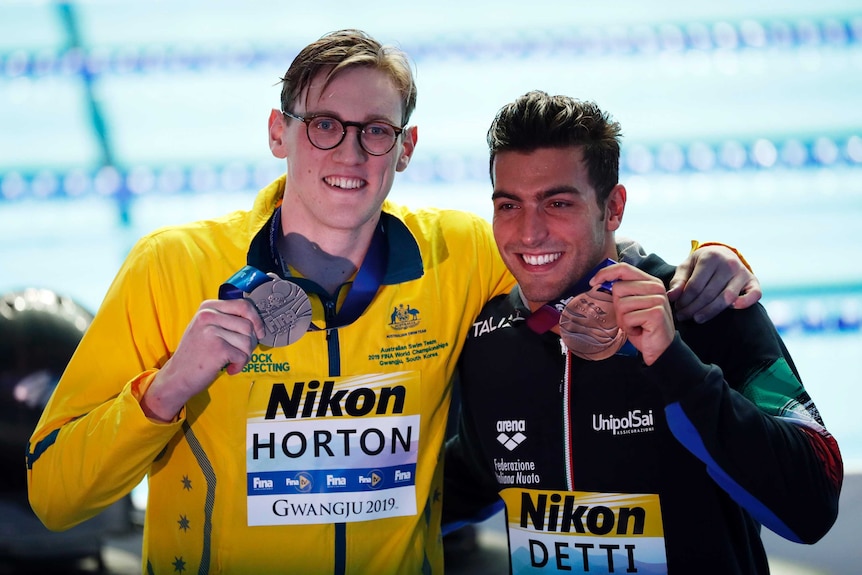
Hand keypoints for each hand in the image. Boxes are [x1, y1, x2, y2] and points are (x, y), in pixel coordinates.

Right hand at [141, 298, 265, 421]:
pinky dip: (239, 366)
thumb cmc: (196, 354)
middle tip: (240, 353)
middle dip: (251, 342)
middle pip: (248, 326)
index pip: (243, 305)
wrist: (177, 377)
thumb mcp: (206, 328)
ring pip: (248, 342)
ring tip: (232, 361)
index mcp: (207, 307)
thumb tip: (257, 321)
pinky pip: (243, 356)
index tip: (259, 332)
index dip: (256, 319)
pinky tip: (228, 368)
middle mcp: (208, 315)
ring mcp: (212, 331)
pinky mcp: (218, 348)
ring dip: (245, 356)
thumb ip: (226, 319)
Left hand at [591, 263, 674, 365]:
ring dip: (623, 320)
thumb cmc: (642, 326)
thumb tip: (599, 280)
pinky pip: (628, 318)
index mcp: (650, 281)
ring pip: (622, 304)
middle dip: (618, 307)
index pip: (624, 268)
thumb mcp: (631, 305)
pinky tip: (639, 331)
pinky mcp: (656, 313)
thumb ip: (623, 291)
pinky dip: (629, 328)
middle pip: (619, 288)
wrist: (660, 349)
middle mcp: (656, 287)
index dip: (605, 273)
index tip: (592, 282)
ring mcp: (658, 299)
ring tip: (636, 325)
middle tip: (629, 317)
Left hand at [668, 245, 761, 322]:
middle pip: (709, 294)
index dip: (684, 301)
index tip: (677, 310)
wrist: (723, 253)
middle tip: (683, 317)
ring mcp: (742, 272)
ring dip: (711, 311)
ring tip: (697, 319)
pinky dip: (745, 303)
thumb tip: (671, 297)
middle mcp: (728, 263)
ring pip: (727, 298)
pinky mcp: (753, 281)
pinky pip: (754, 294)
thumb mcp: (686, 266)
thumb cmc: (701, 263)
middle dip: (693, 309)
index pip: (694, 286)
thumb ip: (678, 281)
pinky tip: (732, 309)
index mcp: (710, 257)